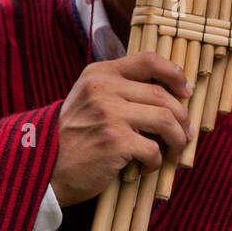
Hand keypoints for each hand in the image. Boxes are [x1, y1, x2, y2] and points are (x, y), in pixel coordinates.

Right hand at [50, 52, 194, 206]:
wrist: (44, 170)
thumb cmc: (74, 138)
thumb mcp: (89, 100)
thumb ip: (120, 89)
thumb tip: (172, 92)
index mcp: (99, 73)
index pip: (148, 60)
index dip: (174, 74)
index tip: (186, 90)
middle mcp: (103, 88)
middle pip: (163, 95)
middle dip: (182, 118)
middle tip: (186, 134)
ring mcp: (109, 114)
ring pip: (166, 120)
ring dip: (177, 140)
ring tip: (173, 153)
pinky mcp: (114, 141)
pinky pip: (153, 149)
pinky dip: (156, 162)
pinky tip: (146, 168)